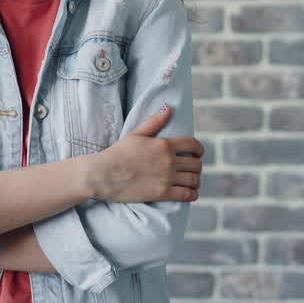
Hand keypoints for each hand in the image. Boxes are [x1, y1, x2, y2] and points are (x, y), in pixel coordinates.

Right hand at [88, 104, 203, 202]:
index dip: (199, 149)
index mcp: (164, 144)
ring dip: (195, 180)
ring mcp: (167, 177)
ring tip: (191, 181)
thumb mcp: (136, 134)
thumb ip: (155, 121)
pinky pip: (187, 194)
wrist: (104, 174)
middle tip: (192, 169)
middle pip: (196, 164)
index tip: (197, 153)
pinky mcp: (163, 193)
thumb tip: (169, 107)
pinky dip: (192, 194)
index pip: (193, 145)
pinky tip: (190, 193)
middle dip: (197, 166)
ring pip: (194, 179)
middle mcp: (169, 160)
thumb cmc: (118, 153)